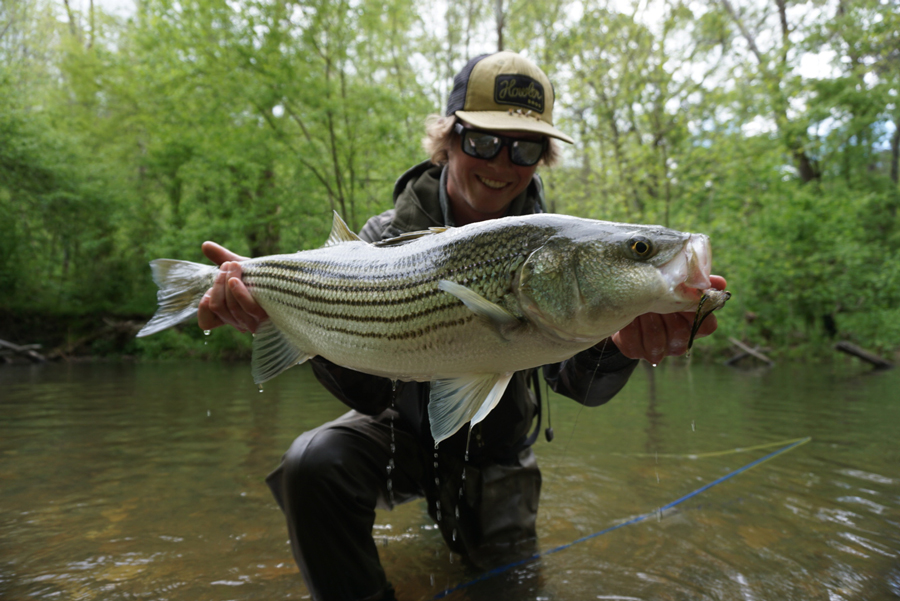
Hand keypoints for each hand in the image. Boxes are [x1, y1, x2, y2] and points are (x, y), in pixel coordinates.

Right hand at [197, 242, 268, 333]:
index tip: (211, 288)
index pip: (205, 322)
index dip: (203, 306)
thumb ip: (223, 258)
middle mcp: (240, 322)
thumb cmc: (265, 276)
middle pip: (217, 306)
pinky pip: (247, 307)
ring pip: (230, 306)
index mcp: (230, 315)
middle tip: (227, 265)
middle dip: (218, 283)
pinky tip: (236, 279)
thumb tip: (205, 245)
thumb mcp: (242, 267)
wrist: (293, 279)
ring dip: (227, 283)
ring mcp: (253, 322)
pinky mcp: (267, 318)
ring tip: (234, 265)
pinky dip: (238, 292)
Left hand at [611, 275, 726, 363]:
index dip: (694, 312)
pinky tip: (629, 315)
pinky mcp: (636, 351)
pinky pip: (635, 345)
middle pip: (680, 334)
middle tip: (654, 295)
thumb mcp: (674, 282)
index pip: (707, 325)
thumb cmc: (656, 288)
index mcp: (694, 323)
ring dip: (647, 320)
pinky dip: (630, 328)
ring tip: (641, 305)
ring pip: (657, 343)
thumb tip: (719, 283)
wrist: (624, 299)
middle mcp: (680, 340)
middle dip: (665, 312)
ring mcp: (659, 349)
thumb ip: (694, 280)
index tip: (682, 295)